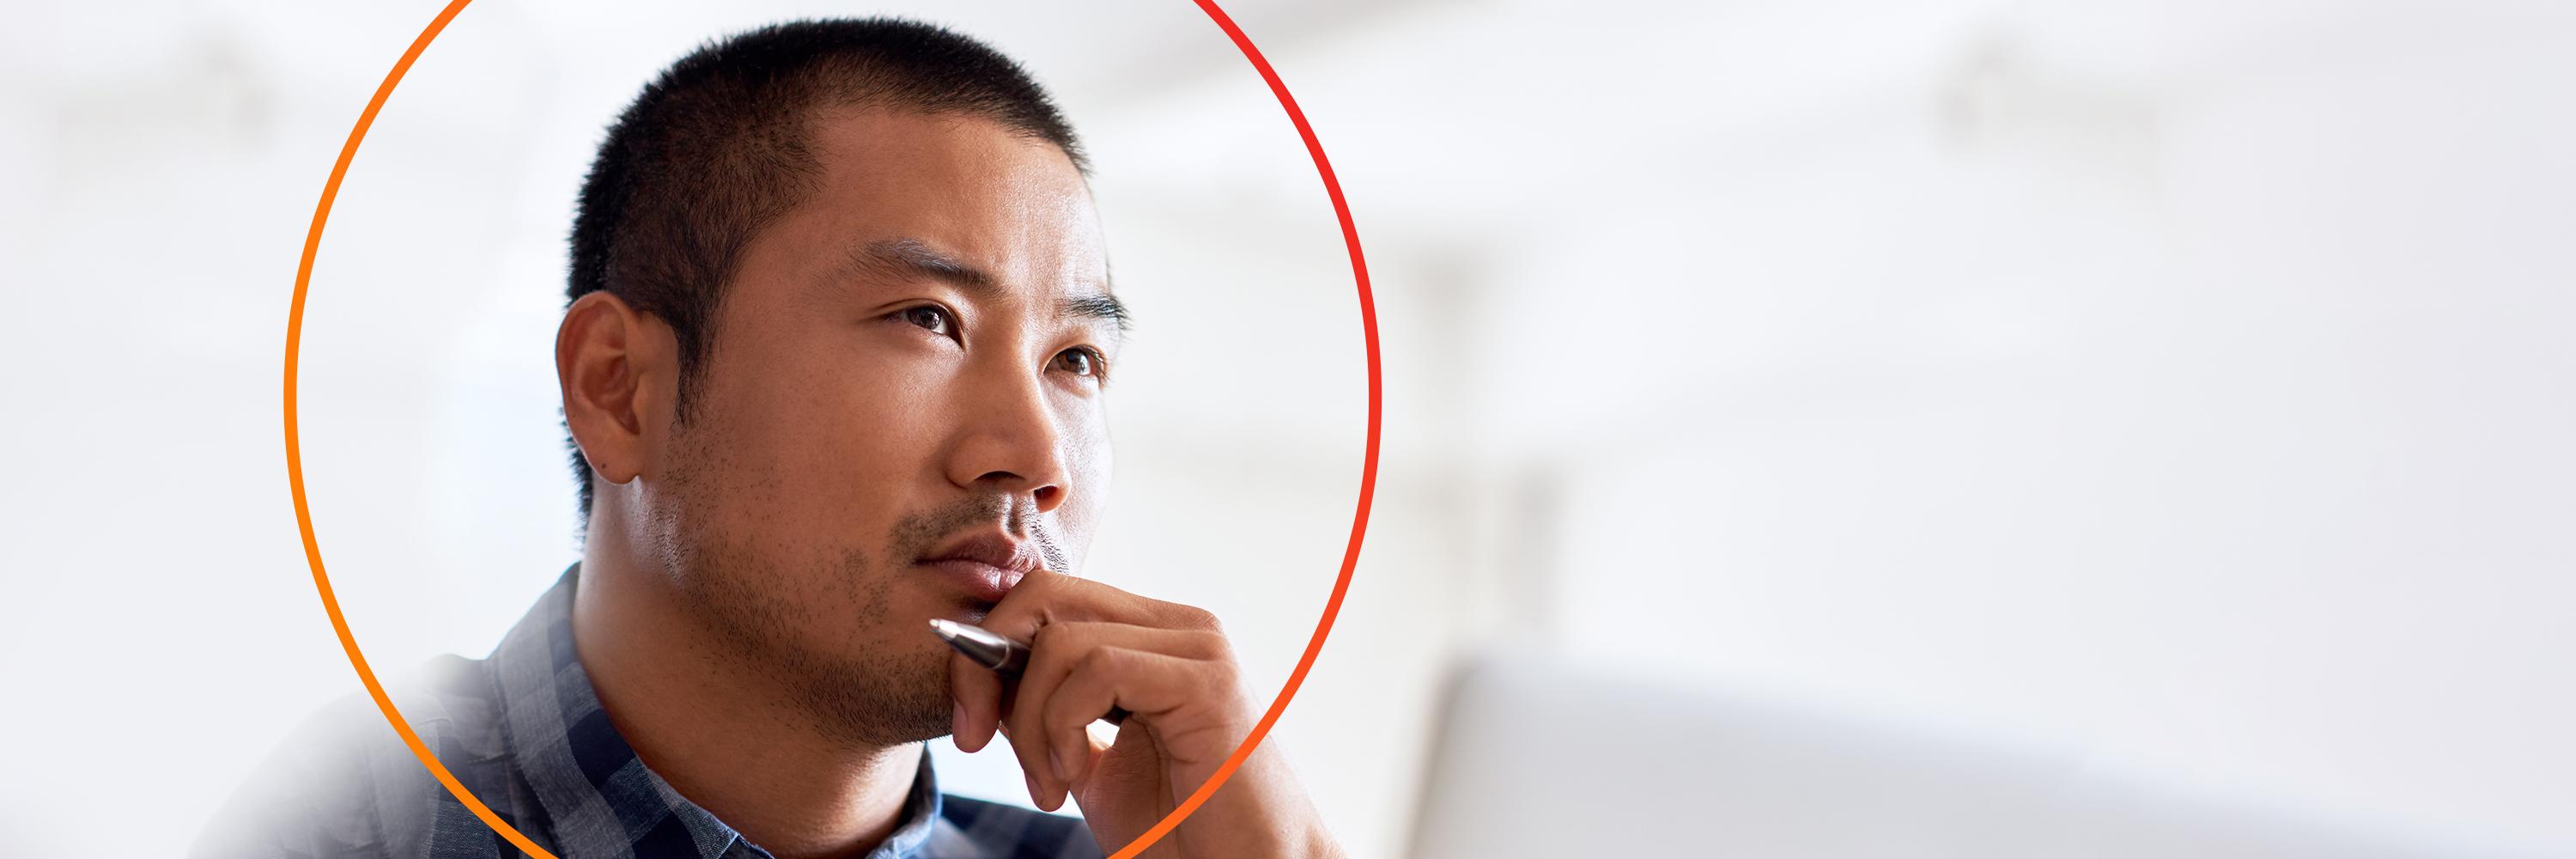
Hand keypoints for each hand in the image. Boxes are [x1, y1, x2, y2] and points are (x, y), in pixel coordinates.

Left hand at [947, 570, 1342, 857]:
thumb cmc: (1177, 829)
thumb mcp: (1084, 760)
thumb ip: (1046, 712)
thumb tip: (979, 673)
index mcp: (1154, 637)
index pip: (1050, 597)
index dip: (988, 646)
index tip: (967, 722)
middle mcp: (1181, 628)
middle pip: (1046, 595)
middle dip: (986, 668)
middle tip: (974, 738)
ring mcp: (1198, 648)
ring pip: (1061, 638)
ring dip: (1028, 721)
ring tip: (1049, 784)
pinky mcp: (1206, 681)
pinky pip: (1097, 667)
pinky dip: (1060, 724)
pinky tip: (1071, 775)